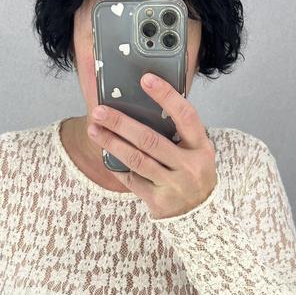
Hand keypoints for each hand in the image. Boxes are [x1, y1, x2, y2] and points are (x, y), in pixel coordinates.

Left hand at [88, 72, 217, 218]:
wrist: (200, 215)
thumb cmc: (193, 174)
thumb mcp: (196, 151)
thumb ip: (178, 133)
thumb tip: (142, 105)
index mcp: (200, 147)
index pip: (185, 116)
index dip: (166, 96)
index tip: (146, 79)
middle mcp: (189, 166)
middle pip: (150, 140)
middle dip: (121, 123)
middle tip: (100, 111)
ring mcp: (174, 185)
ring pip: (136, 160)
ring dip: (111, 143)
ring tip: (94, 129)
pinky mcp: (159, 201)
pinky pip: (132, 179)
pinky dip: (117, 166)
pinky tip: (106, 154)